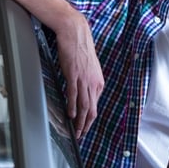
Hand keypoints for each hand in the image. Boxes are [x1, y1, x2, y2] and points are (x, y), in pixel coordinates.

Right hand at [57, 12, 103, 138]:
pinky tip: (70, 115)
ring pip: (83, 105)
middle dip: (86, 125)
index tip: (84, 127)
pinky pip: (73, 94)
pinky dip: (72, 107)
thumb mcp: (87, 68)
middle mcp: (93, 82)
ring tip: (75, 131)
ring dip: (79, 121)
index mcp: (98, 82)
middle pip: (91, 109)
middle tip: (80, 135)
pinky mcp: (74, 75)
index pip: (95, 105)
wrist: (75, 32)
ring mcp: (84, 79)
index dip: (89, 119)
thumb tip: (81, 92)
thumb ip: (86, 80)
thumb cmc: (79, 47)